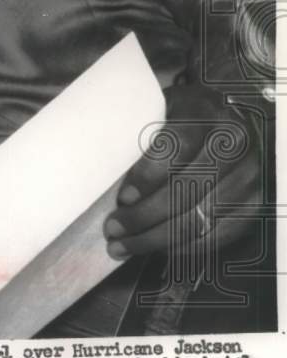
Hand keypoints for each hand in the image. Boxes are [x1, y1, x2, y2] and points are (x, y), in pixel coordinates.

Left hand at [103, 83, 261, 258]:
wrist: (223, 115)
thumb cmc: (176, 115)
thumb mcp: (156, 108)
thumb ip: (137, 131)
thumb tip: (102, 173)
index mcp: (205, 112)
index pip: (178, 147)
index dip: (149, 175)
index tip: (124, 198)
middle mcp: (234, 144)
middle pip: (189, 189)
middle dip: (145, 216)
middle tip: (113, 229)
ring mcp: (249, 175)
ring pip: (202, 217)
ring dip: (158, 238)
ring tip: (124, 245)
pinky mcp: (255, 202)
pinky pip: (220, 234)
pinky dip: (185, 247)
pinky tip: (155, 250)